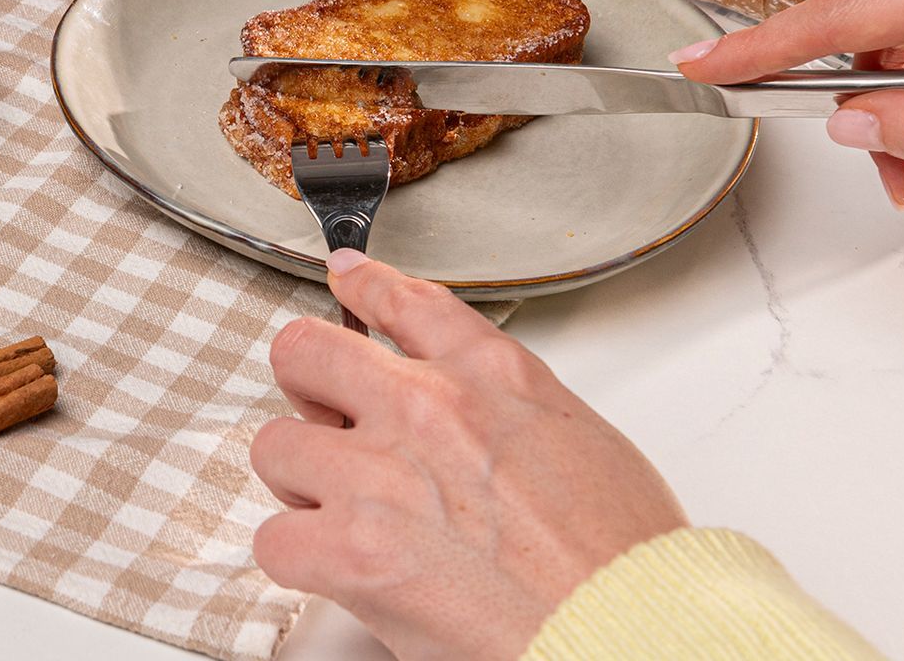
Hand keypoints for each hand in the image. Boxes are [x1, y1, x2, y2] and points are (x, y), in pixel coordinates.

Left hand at [251, 250, 686, 659]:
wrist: (628, 625)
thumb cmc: (621, 559)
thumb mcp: (583, 440)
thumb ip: (507, 409)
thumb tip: (472, 418)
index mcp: (491, 376)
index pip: (405, 301)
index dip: (364, 286)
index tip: (346, 277)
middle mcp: (426, 408)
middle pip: (305, 351)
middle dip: (307, 388)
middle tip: (325, 423)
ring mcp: (379, 475)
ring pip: (275, 446)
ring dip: (302, 482)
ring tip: (344, 514)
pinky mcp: (351, 549)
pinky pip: (274, 539)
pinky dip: (299, 559)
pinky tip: (338, 569)